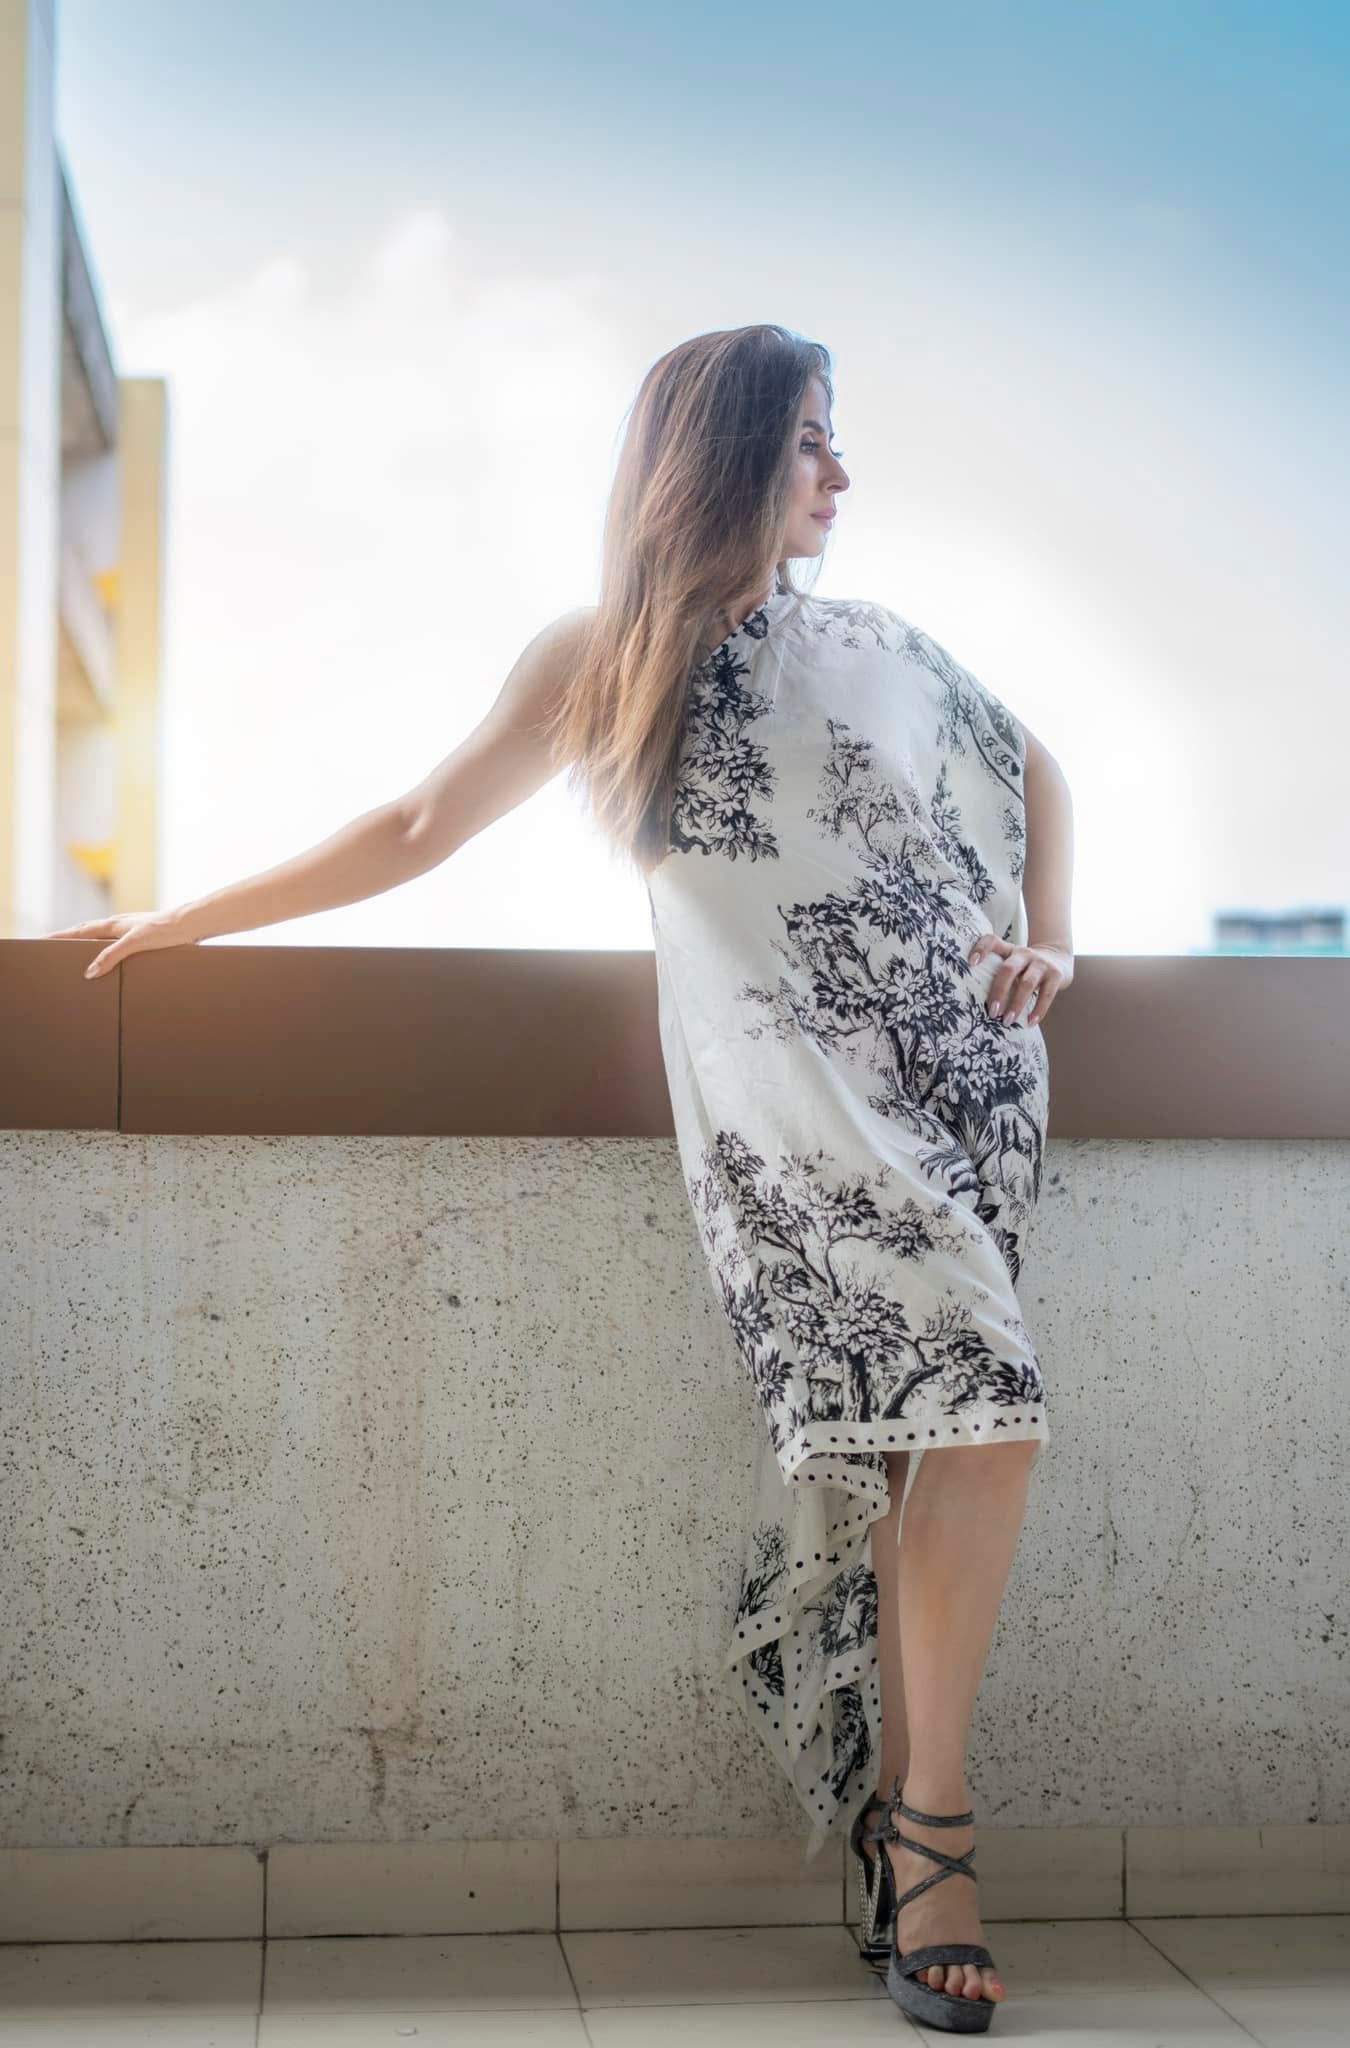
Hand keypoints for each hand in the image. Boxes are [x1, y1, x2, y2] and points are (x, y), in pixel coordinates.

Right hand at [41, 908, 200, 979]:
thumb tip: (90, 971)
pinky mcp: (142, 936)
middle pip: (87, 931)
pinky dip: (105, 949)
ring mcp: (130, 929)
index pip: (79, 930)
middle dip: (69, 938)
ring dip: (87, 943)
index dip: (60, 936)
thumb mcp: (134, 943)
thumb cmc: (165, 930)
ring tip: (75, 953)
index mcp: (113, 924)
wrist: (191, 924)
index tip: (42, 940)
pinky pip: (116, 943)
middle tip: (53, 947)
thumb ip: (111, 956)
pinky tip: (110, 956)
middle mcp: (119, 924)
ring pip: (101, 936)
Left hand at [968, 934, 1072, 1027]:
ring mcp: (1041, 963)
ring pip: (1027, 983)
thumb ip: (998, 974)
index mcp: (1008, 950)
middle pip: (1008, 969)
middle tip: (992, 1012)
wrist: (1058, 959)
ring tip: (1007, 1021)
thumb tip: (976, 1003)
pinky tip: (1031, 1022)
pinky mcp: (1056, 974)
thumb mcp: (1012, 963)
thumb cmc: (1026, 968)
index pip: (992, 941)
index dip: (981, 949)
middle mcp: (1024, 953)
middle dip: (999, 992)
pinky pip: (1047, 994)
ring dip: (1016, 1004)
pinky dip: (1038, 1010)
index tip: (971, 963)